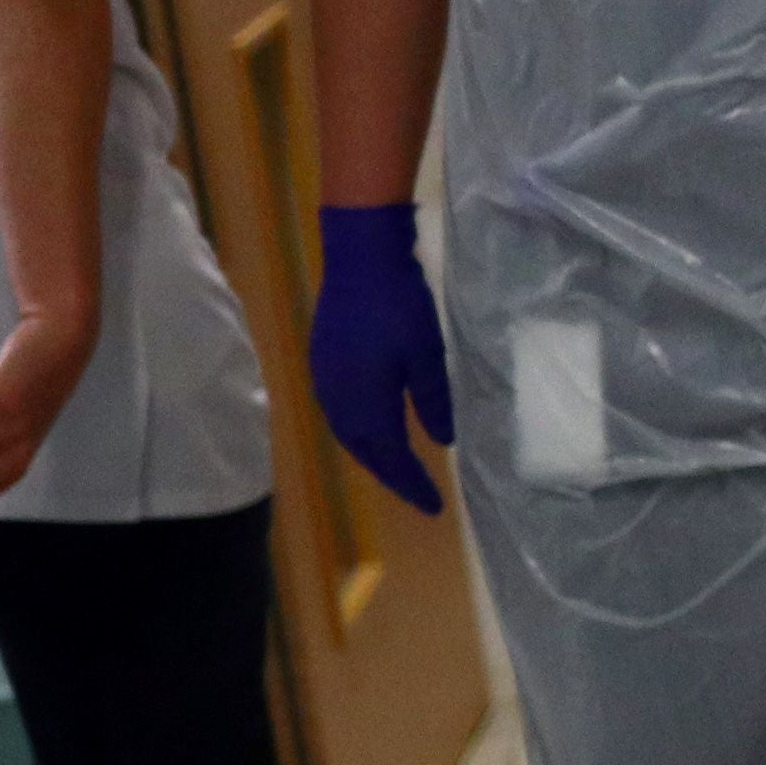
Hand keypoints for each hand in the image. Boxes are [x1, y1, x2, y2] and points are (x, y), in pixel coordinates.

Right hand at [309, 204, 451, 515]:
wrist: (358, 257)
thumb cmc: (399, 305)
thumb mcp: (428, 354)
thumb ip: (434, 401)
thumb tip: (443, 441)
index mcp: (365, 403)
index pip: (391, 458)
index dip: (412, 484)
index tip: (436, 507)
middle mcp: (338, 400)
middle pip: (364, 452)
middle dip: (390, 475)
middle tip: (417, 491)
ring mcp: (325, 381)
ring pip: (348, 434)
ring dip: (372, 454)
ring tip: (398, 466)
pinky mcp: (322, 363)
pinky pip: (340, 413)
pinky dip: (359, 431)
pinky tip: (374, 426)